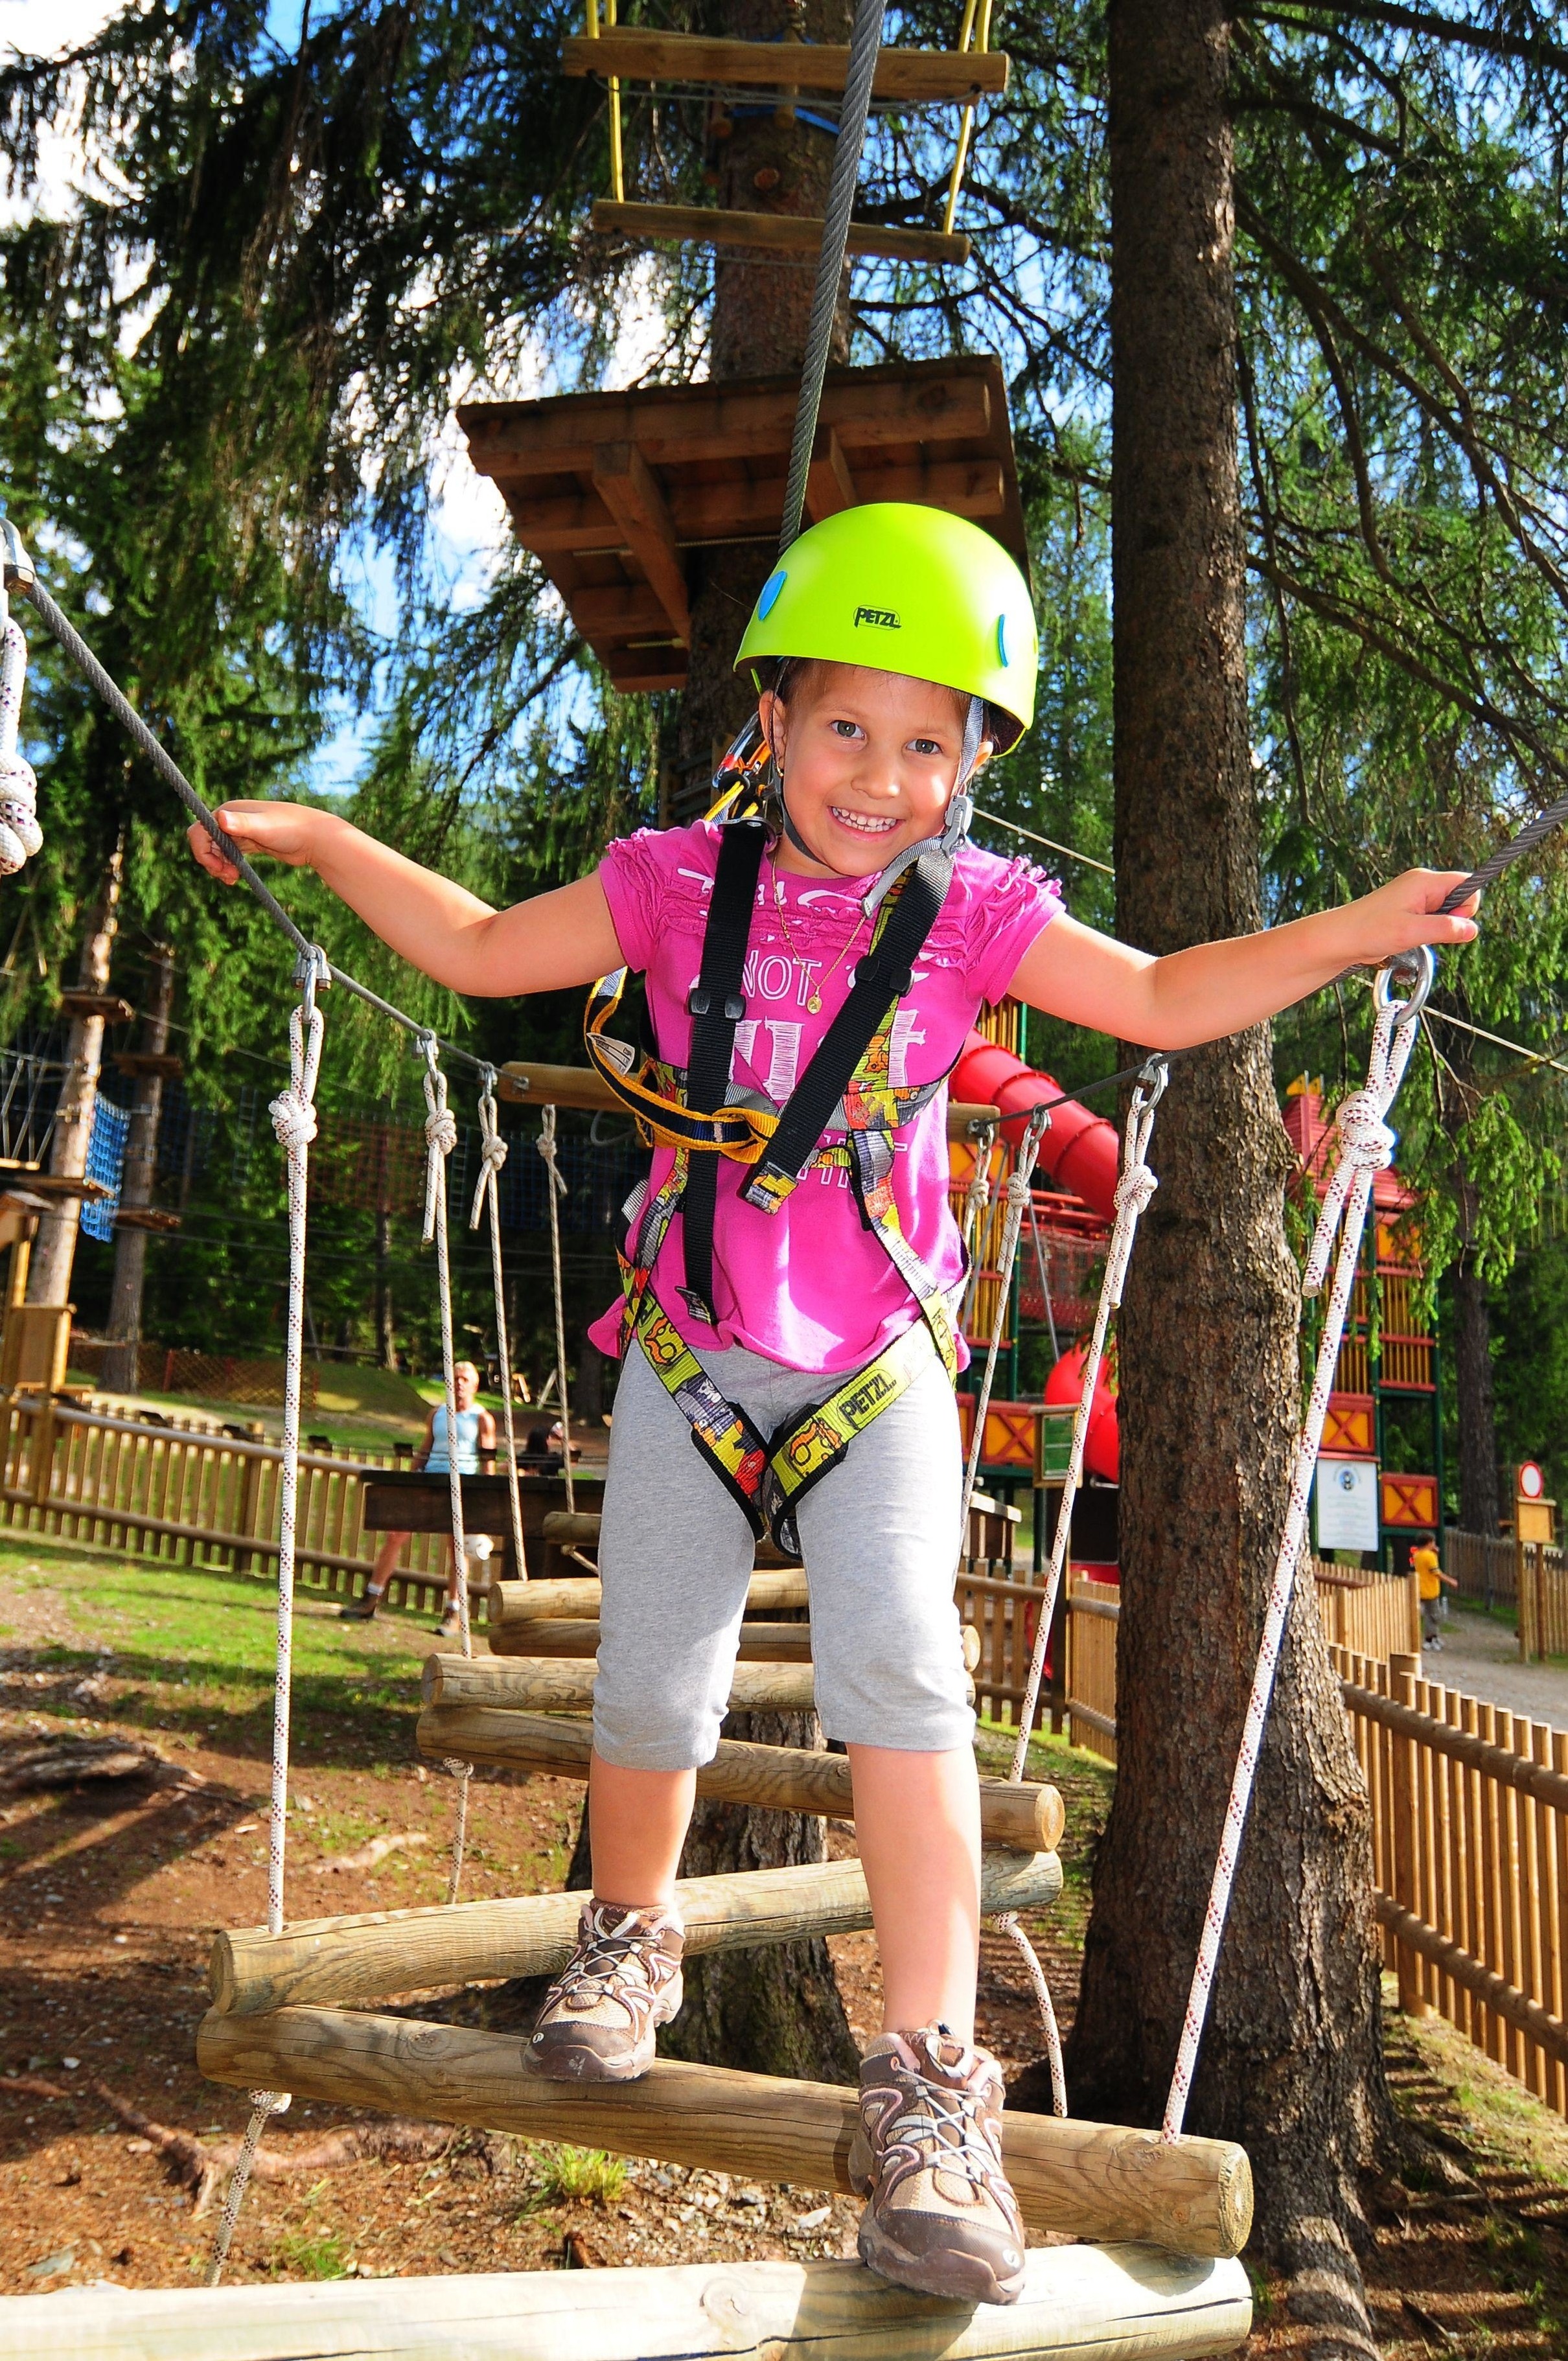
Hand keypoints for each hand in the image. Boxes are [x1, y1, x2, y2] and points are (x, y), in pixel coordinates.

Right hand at [187, 800, 330, 884]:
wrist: (314, 838)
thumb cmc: (290, 829)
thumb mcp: (264, 827)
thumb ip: (242, 823)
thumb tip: (220, 817)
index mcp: (229, 812)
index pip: (200, 830)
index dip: (202, 851)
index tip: (218, 868)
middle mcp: (232, 820)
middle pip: (206, 842)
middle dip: (211, 861)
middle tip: (228, 877)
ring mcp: (241, 832)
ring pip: (218, 851)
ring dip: (219, 866)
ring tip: (233, 879)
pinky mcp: (250, 843)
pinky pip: (230, 855)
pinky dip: (228, 866)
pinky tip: (235, 877)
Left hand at [1349, 869, 1480, 963]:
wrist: (1339, 939)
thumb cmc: (1367, 930)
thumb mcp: (1411, 932)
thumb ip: (1446, 929)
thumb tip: (1472, 929)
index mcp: (1424, 881)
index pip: (1467, 883)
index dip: (1467, 906)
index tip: (1450, 923)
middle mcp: (1421, 886)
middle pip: (1459, 897)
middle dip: (1452, 919)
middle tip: (1426, 931)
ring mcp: (1414, 898)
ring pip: (1446, 911)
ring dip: (1438, 928)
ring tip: (1413, 934)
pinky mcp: (1408, 912)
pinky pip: (1432, 920)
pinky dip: (1427, 932)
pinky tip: (1409, 937)